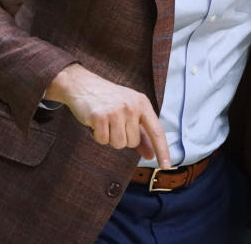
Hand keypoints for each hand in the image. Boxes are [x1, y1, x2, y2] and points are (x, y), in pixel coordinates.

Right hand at [46, 64, 171, 166]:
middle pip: (133, 142)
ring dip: (110, 138)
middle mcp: (131, 106)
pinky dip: (98, 136)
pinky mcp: (99, 116)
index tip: (166, 165)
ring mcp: (115, 111)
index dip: (162, 150)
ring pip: (118, 144)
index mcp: (143, 103)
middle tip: (114, 122)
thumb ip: (142, 134)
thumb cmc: (110, 100)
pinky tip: (95, 122)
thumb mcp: (130, 111)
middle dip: (122, 138)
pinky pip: (103, 141)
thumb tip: (151, 155)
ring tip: (105, 122)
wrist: (83, 85)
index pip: (156, 131)